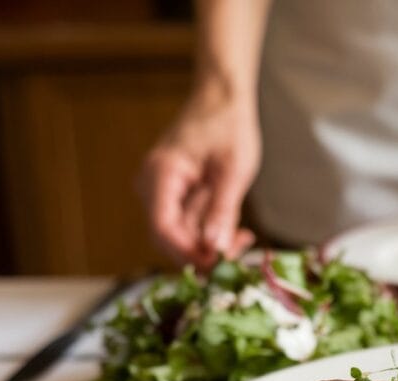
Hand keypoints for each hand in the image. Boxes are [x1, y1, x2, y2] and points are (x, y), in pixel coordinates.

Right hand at [138, 88, 259, 269]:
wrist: (221, 99)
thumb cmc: (228, 125)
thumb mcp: (234, 169)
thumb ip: (222, 210)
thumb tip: (214, 248)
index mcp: (161, 174)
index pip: (162, 227)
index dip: (189, 252)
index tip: (219, 264)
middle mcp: (152, 185)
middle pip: (168, 236)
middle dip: (202, 252)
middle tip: (240, 252)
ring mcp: (160, 191)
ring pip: (179, 235)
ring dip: (209, 245)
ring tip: (244, 239)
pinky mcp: (174, 195)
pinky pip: (187, 224)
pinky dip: (210, 233)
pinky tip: (237, 231)